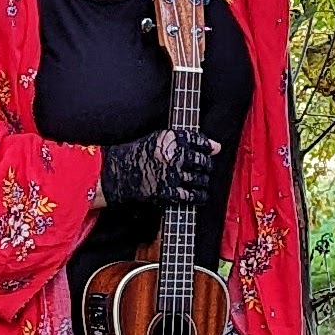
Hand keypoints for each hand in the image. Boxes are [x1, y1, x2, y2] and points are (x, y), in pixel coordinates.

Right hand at [101, 128, 222, 211]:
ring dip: (204, 182)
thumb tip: (217, 147)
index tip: (210, 150)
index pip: (199, 140)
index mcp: (170, 138)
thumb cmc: (139, 154)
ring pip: (199, 179)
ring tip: (201, 181)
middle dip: (207, 166)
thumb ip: (187, 140)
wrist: (117, 174)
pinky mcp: (167, 192)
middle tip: (205, 168)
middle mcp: (172, 155)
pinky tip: (200, 195)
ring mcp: (170, 174)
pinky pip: (191, 195)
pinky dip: (199, 196)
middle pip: (202, 161)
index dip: (206, 147)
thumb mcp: (159, 139)